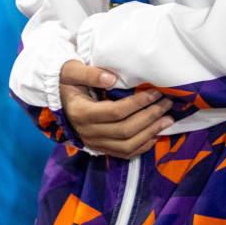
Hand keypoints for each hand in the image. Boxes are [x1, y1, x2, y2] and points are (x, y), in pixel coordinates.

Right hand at [58, 60, 173, 157]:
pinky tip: (156, 136)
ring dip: (150, 133)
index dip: (138, 103)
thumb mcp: (71, 71)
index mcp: (81, 113)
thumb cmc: (66, 81)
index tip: (155, 92)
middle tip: (167, 104)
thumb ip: (90, 74)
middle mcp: (88, 132)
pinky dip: (142, 147)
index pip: (115, 112)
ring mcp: (94, 143)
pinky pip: (124, 153)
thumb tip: (112, 78)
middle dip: (149, 117)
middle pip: (125, 130)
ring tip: (168, 120)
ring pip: (127, 145)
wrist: (57, 98)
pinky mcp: (100, 148)